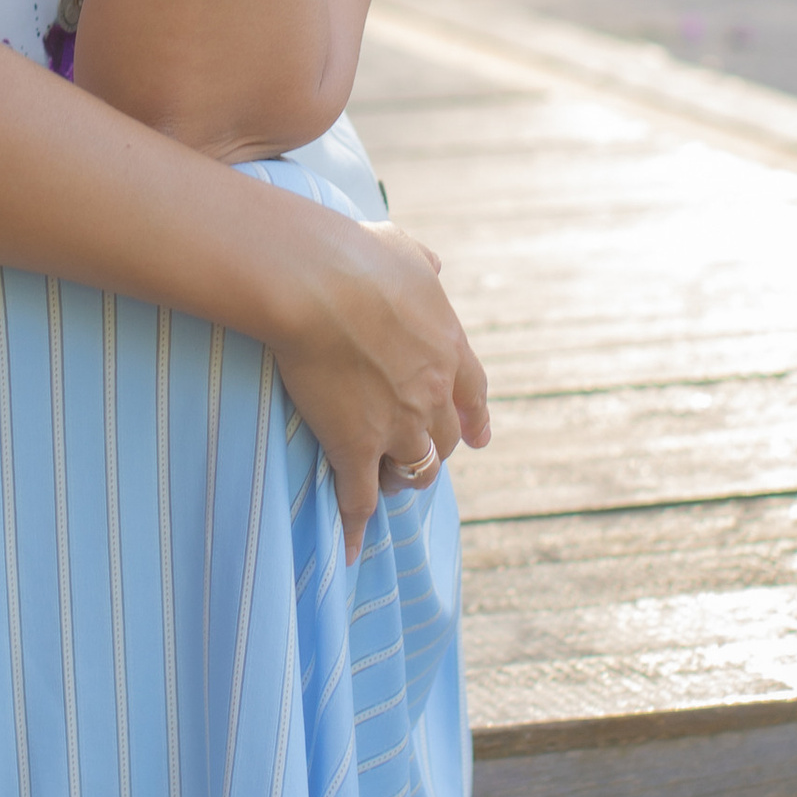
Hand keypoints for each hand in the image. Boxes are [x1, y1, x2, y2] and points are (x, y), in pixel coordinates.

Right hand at [264, 211, 490, 564]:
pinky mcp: (356, 447)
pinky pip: (359, 498)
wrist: (316, 284)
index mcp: (449, 347)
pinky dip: (355, 527)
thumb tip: (434, 265)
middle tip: (414, 458)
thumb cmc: (352, 255)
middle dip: (433, 452)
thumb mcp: (401, 247)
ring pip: (412, 472)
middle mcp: (433, 394)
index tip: (480, 437)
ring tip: (382, 485)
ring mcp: (397, 425)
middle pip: (445, 441)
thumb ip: (421, 262)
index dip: (476, 420)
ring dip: (399, 480)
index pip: (475, 396)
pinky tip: (351, 549)